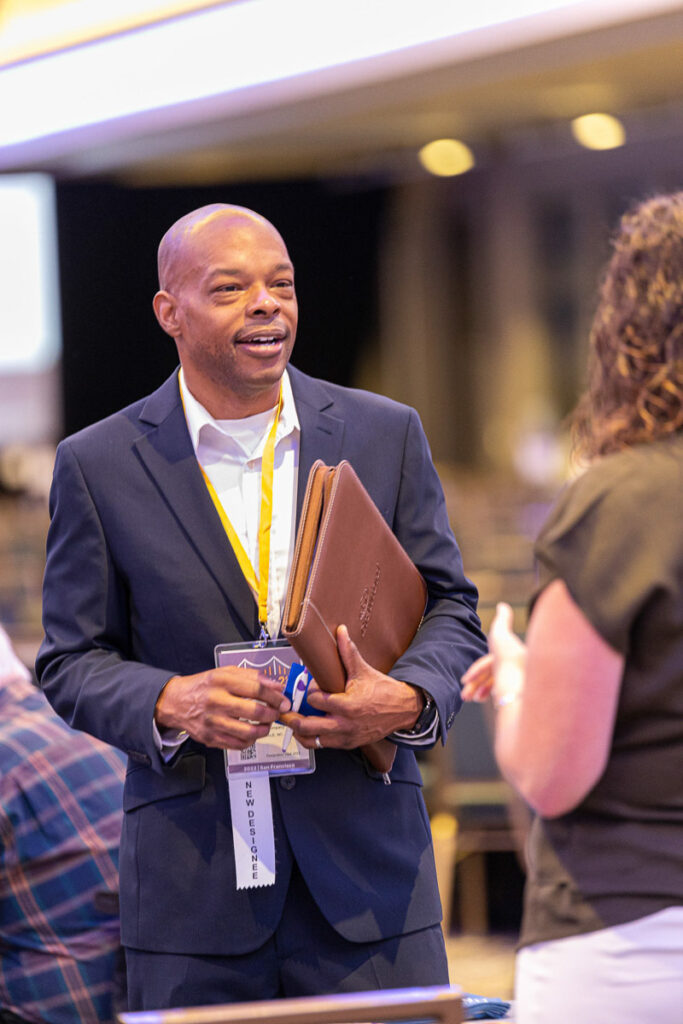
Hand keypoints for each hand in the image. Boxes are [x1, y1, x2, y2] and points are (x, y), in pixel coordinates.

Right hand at [155, 666, 290, 749]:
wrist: (177, 702)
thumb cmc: (204, 686)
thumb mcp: (225, 672)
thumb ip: (252, 677)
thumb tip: (276, 686)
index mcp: (221, 681)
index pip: (256, 689)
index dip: (275, 697)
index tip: (283, 701)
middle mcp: (216, 701)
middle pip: (254, 712)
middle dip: (272, 714)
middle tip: (277, 713)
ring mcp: (213, 722)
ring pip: (248, 733)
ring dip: (264, 730)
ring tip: (266, 725)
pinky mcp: (210, 738)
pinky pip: (237, 745)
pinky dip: (250, 741)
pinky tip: (251, 733)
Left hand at [289, 624, 421, 750]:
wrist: (403, 710)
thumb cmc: (383, 691)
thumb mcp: (364, 670)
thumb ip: (348, 652)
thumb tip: (340, 631)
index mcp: (348, 705)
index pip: (315, 700)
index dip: (310, 691)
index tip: (312, 686)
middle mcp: (345, 724)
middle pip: (306, 726)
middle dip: (291, 718)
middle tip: (284, 710)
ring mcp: (346, 737)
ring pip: (312, 741)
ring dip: (299, 731)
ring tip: (293, 720)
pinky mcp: (348, 744)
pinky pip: (322, 745)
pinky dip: (312, 738)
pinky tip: (309, 728)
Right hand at [461, 603, 526, 703]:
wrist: (518, 679)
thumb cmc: (506, 657)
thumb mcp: (500, 632)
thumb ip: (503, 618)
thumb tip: (502, 605)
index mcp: (512, 656)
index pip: (489, 662)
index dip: (476, 670)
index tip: (464, 681)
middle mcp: (516, 669)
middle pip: (492, 677)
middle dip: (476, 685)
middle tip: (465, 696)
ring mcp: (518, 682)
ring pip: (496, 688)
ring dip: (481, 692)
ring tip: (472, 699)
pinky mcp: (519, 694)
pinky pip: (503, 695)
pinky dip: (492, 696)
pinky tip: (484, 700)